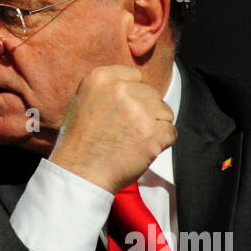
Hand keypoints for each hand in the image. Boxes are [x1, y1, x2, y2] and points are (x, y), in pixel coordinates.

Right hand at [48, 64, 175, 192]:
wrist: (80, 173)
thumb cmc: (79, 143)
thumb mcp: (82, 101)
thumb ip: (106, 88)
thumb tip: (132, 86)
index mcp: (100, 78)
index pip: (135, 76)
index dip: (133, 95)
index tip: (124, 111)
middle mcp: (120, 89)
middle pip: (151, 93)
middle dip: (145, 111)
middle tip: (127, 130)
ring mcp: (138, 110)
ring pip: (164, 112)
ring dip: (154, 126)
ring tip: (133, 141)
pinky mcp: (152, 132)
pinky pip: (171, 132)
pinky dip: (161, 143)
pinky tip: (142, 149)